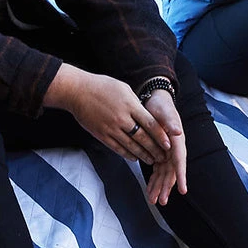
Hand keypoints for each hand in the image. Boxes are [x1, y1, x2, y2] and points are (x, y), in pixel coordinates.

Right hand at [42, 64, 170, 165]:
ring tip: (151, 160)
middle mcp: (122, 118)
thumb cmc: (101, 86)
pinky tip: (134, 158)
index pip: (150, 123)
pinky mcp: (101, 135)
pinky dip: (127, 154)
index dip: (160, 135)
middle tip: (163, 156)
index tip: (169, 144)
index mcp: (130, 105)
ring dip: (143, 154)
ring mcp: (111, 128)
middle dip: (154, 148)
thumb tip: (145, 115)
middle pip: (142, 137)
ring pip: (131, 146)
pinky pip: (117, 148)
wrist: (77, 91)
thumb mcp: (123, 88)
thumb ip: (135, 103)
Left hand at [142, 89, 186, 205]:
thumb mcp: (164, 111)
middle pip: (172, 171)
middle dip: (167, 187)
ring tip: (153, 200)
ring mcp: (167, 152)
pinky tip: (149, 189)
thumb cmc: (160, 105)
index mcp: (177, 140)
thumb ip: (171, 122)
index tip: (183, 190)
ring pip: (164, 174)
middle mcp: (174, 148)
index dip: (181, 176)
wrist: (154, 100)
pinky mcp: (159, 152)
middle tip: (161, 201)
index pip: (180, 161)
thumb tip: (178, 132)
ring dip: (159, 187)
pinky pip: (157, 169)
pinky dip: (153, 180)